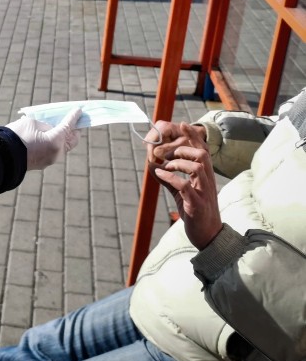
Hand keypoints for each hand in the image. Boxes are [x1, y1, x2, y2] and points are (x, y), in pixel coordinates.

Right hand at [6, 108, 81, 169]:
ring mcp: (50, 160)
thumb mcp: (32, 123)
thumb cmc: (16, 136)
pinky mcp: (42, 163)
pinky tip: (49, 137)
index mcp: (56, 141)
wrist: (2, 156)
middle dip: (74, 130)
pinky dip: (54, 143)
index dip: (74, 117)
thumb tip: (51, 130)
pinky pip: (53, 151)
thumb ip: (45, 125)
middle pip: (71, 140)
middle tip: (74, 121)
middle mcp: (57, 153)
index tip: (79, 110)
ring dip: (63, 137)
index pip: (68, 126)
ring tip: (60, 128)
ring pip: (63, 147)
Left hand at [152, 123, 221, 249]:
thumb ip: (169, 179)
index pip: (203, 151)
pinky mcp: (197, 205)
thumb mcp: (182, 192)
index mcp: (205, 176)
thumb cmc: (195, 211)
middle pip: (202, 155)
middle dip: (181, 149)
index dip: (193, 137)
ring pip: (197, 167)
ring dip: (177, 163)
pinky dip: (171, 178)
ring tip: (164, 166)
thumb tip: (153, 166)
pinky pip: (185, 186)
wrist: (208, 236)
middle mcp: (207, 181)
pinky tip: (160, 175)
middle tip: (164, 154)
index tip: (182, 124)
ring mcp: (204, 193)